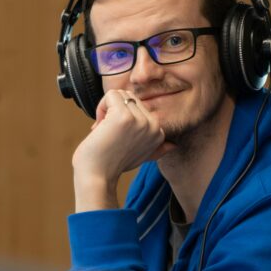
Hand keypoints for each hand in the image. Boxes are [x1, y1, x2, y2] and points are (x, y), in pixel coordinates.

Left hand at [72, 90, 174, 211]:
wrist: (97, 176)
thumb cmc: (113, 165)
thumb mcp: (141, 155)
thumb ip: (157, 149)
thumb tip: (173, 146)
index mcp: (159, 133)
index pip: (138, 104)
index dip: (122, 117)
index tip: (117, 137)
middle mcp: (153, 126)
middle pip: (129, 96)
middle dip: (113, 110)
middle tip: (107, 133)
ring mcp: (140, 121)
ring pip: (120, 94)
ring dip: (106, 109)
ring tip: (104, 130)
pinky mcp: (124, 117)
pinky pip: (110, 95)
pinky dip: (100, 107)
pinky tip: (100, 127)